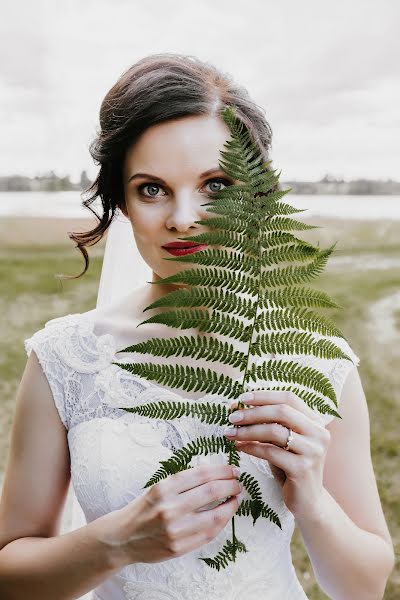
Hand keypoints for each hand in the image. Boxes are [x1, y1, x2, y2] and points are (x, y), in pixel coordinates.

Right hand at [96, 464, 241, 567]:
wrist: (123, 537)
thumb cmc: (144, 508)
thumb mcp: (159, 487)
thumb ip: (183, 482)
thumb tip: (215, 473)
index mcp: (164, 488)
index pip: (202, 474)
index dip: (222, 470)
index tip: (232, 469)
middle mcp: (169, 507)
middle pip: (212, 491)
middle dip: (231, 484)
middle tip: (238, 482)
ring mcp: (175, 530)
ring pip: (215, 515)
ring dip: (231, 505)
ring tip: (236, 498)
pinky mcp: (179, 547)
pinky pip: (209, 534)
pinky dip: (222, 523)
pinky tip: (225, 515)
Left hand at [225, 390, 330, 519]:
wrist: (307, 501)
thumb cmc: (290, 465)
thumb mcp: (282, 440)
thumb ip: (268, 422)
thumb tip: (238, 405)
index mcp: (315, 421)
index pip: (289, 398)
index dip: (264, 396)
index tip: (242, 398)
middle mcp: (318, 433)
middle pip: (282, 411)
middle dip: (253, 412)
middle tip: (232, 417)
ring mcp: (312, 451)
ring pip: (274, 431)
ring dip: (248, 430)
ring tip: (230, 433)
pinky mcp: (302, 469)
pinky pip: (270, 452)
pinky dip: (251, 447)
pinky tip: (239, 447)